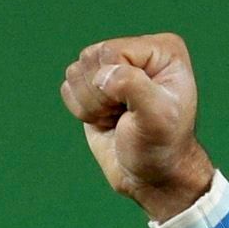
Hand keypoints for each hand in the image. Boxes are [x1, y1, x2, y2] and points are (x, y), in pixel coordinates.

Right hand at [59, 33, 214, 220]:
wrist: (152, 177)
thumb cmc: (161, 148)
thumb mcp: (157, 118)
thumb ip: (133, 87)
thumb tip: (103, 75)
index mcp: (161, 50)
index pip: (112, 52)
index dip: (115, 85)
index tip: (136, 109)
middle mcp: (137, 52)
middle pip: (90, 58)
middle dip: (101, 95)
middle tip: (125, 115)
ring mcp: (114, 67)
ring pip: (75, 71)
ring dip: (91, 105)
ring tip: (117, 118)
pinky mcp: (94, 85)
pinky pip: (67, 86)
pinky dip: (82, 110)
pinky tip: (106, 120)